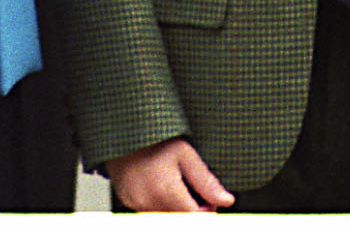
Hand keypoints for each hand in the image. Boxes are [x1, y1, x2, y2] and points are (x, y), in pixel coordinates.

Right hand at [108, 135, 233, 212]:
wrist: (124, 129)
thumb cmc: (155, 137)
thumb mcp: (186, 153)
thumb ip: (206, 181)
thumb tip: (225, 200)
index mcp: (165, 192)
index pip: (194, 218)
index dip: (207, 210)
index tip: (211, 198)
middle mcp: (148, 202)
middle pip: (180, 219)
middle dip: (193, 209)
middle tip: (196, 189)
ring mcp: (135, 204)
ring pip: (166, 216)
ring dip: (177, 207)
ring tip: (178, 183)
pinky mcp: (127, 201)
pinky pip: (150, 210)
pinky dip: (161, 204)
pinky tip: (163, 185)